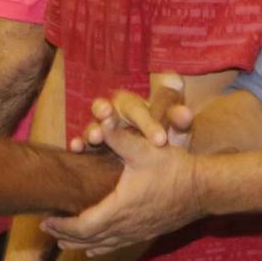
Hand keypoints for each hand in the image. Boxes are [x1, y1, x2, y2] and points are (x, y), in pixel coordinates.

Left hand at [44, 127, 202, 252]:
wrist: (204, 189)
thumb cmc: (174, 168)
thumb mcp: (145, 149)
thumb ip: (119, 137)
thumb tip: (100, 121)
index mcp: (120, 208)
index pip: (83, 225)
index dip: (62, 225)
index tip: (46, 218)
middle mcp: (126, 226)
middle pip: (87, 239)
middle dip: (65, 235)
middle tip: (46, 228)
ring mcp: (137, 232)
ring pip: (102, 245)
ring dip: (79, 243)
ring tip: (61, 240)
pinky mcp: (146, 233)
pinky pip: (117, 246)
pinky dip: (100, 247)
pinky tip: (92, 249)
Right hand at [72, 79, 192, 151]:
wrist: (151, 154)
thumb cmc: (162, 137)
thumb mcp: (175, 130)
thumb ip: (180, 121)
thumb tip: (186, 114)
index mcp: (134, 106)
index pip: (140, 109)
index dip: (148, 123)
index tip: (160, 139)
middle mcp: (112, 114)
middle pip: (105, 107)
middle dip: (105, 111)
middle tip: (107, 115)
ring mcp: (98, 129)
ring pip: (91, 125)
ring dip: (91, 129)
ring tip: (95, 137)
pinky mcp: (89, 146)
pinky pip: (80, 142)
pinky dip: (77, 143)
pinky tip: (75, 149)